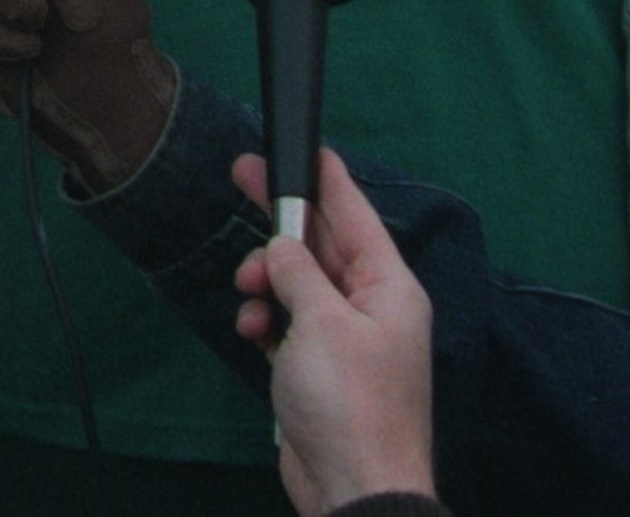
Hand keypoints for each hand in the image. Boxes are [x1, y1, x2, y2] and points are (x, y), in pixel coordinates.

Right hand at [230, 149, 435, 516]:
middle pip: (322, 245)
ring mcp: (345, 340)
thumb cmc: (350, 402)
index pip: (356, 215)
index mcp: (390, 288)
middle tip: (240, 175)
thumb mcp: (321, 323)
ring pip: (298, 284)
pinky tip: (253, 332)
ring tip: (249, 292)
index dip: (326, 179)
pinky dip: (267, 320)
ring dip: (267, 281)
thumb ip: (299, 272)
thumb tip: (283, 245)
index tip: (302, 147)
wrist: (354, 489)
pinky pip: (289, 324)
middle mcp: (372, 308)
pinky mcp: (320, 370)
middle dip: (280, 222)